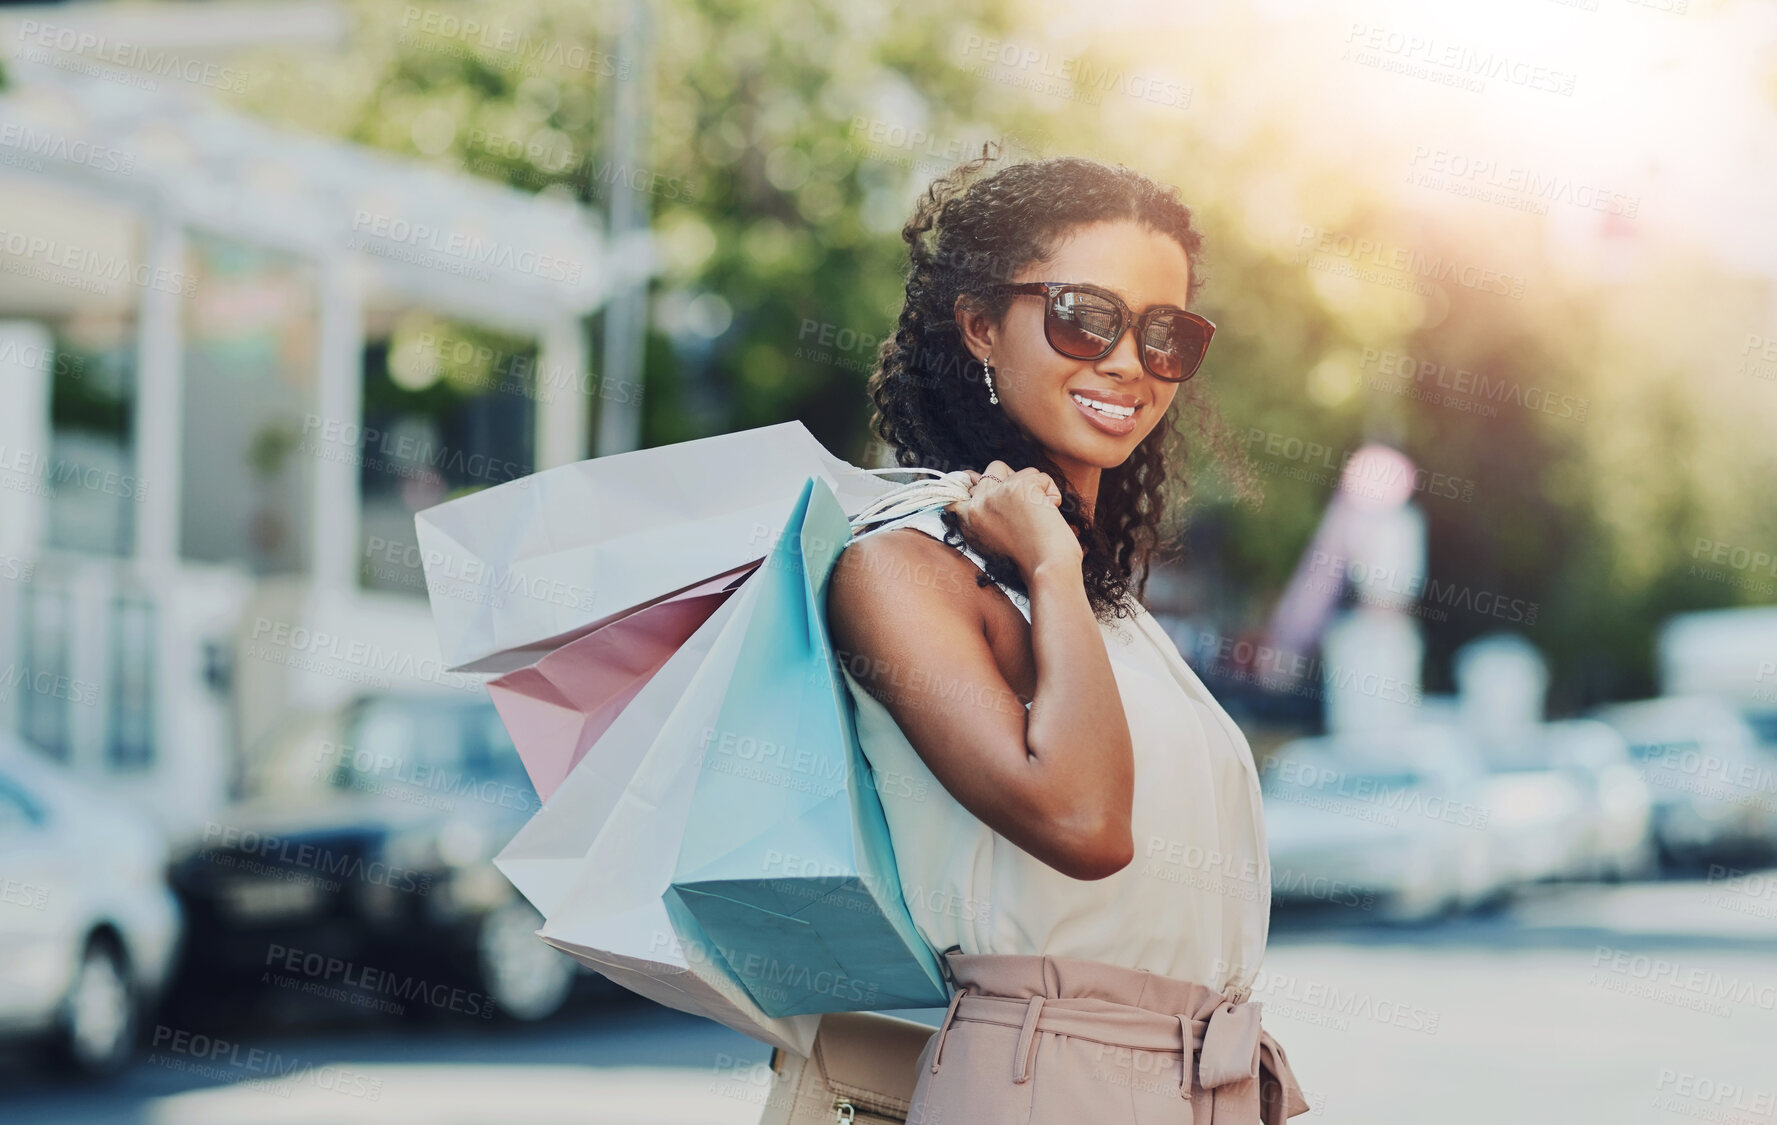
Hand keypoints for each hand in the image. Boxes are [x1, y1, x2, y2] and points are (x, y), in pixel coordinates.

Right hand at [946, 460, 1083, 578]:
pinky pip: (1042, 477)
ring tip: (1038, 518)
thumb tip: (973, 476)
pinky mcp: (1018, 487)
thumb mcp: (994, 535)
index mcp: (967, 519)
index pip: (959, 485)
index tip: (984, 487)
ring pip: (1022, 472)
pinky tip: (1049, 514)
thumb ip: (984, 509)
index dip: (976, 482)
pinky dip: (1052, 494)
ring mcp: (995, 495)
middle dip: (1016, 483)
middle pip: (995, 469)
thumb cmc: (1028, 557)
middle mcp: (976, 505)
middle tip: (1025, 510)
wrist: (1047, 569)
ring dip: (1037, 491)